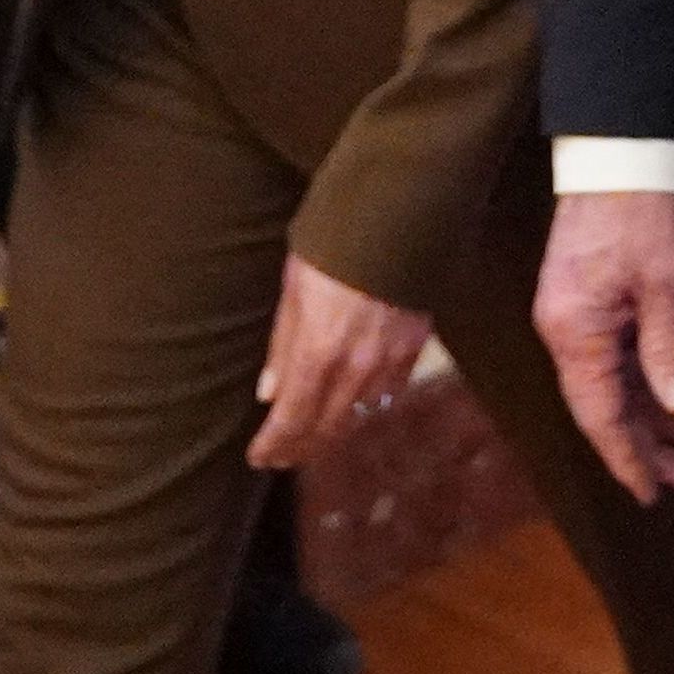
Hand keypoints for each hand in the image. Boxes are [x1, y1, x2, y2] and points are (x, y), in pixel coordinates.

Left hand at [249, 253, 431, 469]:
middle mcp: (355, 368)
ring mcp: (389, 361)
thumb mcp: (293, 289)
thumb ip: (282, 346)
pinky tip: (353, 410)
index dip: (274, 445)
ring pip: (358, 417)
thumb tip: (269, 393)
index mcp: (317, 352)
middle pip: (326, 427)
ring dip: (331, 432)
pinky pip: (388, 393)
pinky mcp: (414, 348)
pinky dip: (365, 408)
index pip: (292, 420)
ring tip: (312, 438)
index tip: (258, 456)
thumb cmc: (332, 246)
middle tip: (281, 456)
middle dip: (300, 447)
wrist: (395, 216)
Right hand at [532, 189, 673, 501]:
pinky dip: (649, 381)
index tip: (653, 493)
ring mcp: (575, 314)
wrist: (622, 148)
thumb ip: (670, 348)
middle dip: (648, 444)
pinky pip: (616, 357)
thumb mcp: (666, 281)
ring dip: (656, 414)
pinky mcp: (591, 298)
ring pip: (613, 383)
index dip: (628, 457)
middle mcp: (565, 330)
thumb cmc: (643, 211)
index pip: (599, 414)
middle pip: (604, 405)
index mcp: (574, 331)